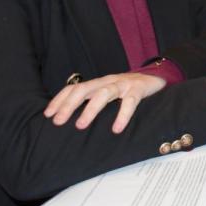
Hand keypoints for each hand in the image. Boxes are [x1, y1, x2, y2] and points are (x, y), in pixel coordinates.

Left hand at [44, 72, 166, 133]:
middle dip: (68, 105)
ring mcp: (124, 84)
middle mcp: (108, 81)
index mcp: (98, 83)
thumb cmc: (129, 90)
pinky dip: (122, 115)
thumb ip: (94, 101)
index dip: (60, 100)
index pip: (74, 88)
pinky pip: (130, 101)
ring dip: (90, 109)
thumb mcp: (109, 93)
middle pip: (84, 89)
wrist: (157, 76)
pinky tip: (117, 129)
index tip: (48, 115)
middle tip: (58, 122)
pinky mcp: (139, 89)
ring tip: (80, 125)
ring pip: (104, 93)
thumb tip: (73, 120)